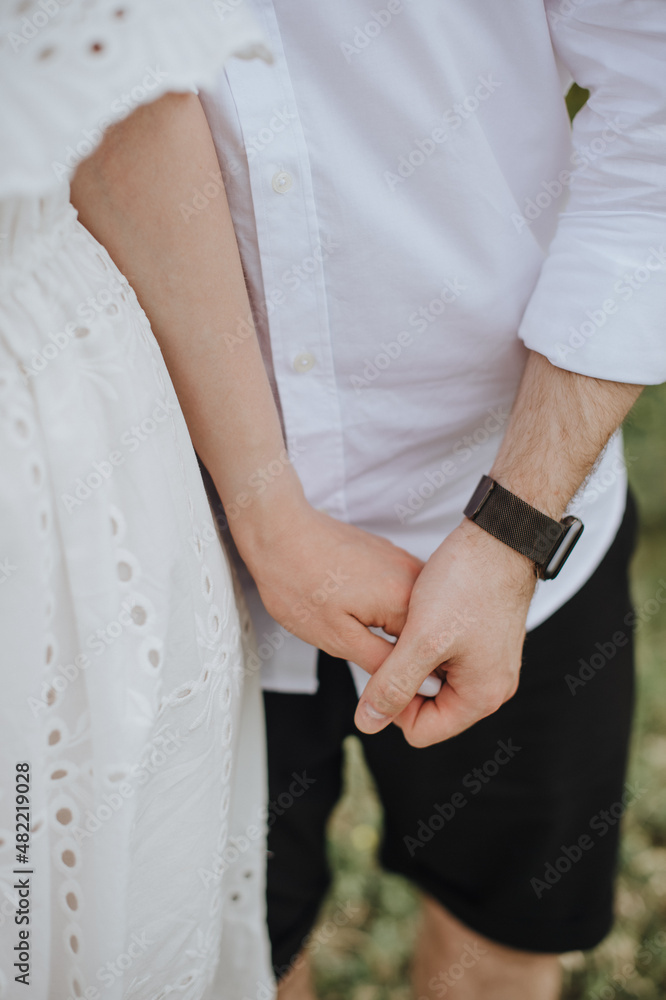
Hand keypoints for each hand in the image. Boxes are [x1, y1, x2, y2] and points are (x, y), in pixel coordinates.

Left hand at [235, 495, 423, 671]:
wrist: (279, 531)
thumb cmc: (299, 582)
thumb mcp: (337, 638)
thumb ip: (382, 663)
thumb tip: (418, 686)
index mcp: (405, 600)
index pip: (428, 654)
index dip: (406, 674)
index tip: (376, 673)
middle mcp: (413, 577)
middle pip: (424, 632)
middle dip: (398, 649)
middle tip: (355, 644)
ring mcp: (402, 561)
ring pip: (412, 613)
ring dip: (391, 628)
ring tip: (350, 620)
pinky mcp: (389, 554)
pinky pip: (400, 593)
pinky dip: (383, 606)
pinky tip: (354, 603)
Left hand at [354, 518, 536, 745]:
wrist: (498, 537)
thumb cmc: (466, 583)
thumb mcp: (422, 640)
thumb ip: (393, 685)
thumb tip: (368, 723)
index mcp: (481, 696)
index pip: (420, 731)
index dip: (392, 702)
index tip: (385, 664)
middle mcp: (491, 686)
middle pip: (428, 708)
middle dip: (405, 678)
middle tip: (399, 640)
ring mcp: (489, 663)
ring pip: (433, 679)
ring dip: (415, 657)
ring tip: (413, 625)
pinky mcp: (482, 640)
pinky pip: (445, 656)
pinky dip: (428, 640)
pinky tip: (423, 614)